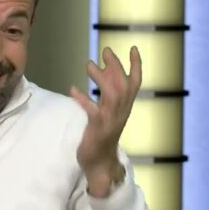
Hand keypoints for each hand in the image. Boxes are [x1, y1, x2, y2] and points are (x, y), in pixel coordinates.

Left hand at [70, 46, 141, 184]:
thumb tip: (102, 68)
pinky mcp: (98, 128)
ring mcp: (111, 120)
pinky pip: (92, 111)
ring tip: (87, 65)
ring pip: (112, 95)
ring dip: (100, 79)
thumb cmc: (102, 133)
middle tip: (106, 50)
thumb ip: (106, 91)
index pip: (135, 83)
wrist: (100, 162)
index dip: (136, 65)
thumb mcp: (107, 110)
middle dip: (116, 66)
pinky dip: (83, 99)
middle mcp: (121, 111)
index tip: (133, 48)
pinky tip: (72, 89)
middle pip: (123, 85)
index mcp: (125, 106)